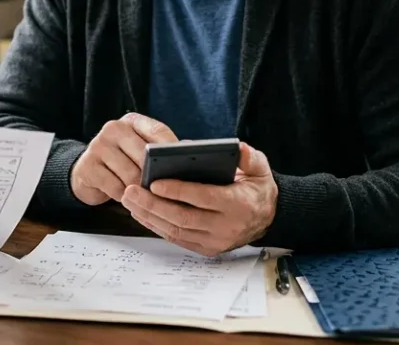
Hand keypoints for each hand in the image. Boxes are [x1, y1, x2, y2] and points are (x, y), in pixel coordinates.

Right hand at [70, 113, 177, 205]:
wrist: (87, 172)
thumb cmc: (122, 162)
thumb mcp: (139, 151)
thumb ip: (160, 151)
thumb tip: (189, 155)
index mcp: (132, 121)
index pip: (157, 130)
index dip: (172, 148)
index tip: (185, 163)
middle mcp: (113, 128)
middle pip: (144, 155)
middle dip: (157, 175)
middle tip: (169, 191)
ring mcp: (98, 146)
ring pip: (131, 174)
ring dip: (142, 191)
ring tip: (150, 199)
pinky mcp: (87, 167)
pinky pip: (115, 188)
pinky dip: (126, 198)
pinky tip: (130, 200)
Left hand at [121, 142, 277, 255]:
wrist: (268, 218)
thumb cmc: (257, 189)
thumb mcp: (260, 169)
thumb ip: (249, 158)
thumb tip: (238, 149)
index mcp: (238, 204)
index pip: (204, 198)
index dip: (178, 191)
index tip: (155, 182)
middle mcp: (226, 227)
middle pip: (184, 217)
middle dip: (154, 204)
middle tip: (131, 191)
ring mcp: (215, 241)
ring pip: (176, 230)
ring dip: (150, 216)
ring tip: (129, 200)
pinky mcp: (207, 248)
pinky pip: (177, 239)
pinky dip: (157, 227)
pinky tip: (141, 213)